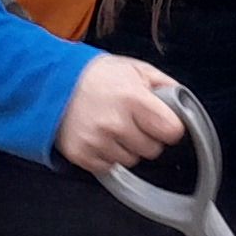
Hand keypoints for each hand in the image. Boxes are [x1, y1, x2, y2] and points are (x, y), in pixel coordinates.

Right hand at [55, 54, 189, 175]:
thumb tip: (184, 103)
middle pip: (152, 150)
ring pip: (132, 160)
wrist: (52, 82)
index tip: (161, 121)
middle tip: (133, 120)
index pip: (171, 131)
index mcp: (133, 99)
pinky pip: (109, 166)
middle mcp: (115, 123)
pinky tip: (99, 136)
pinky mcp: (81, 155)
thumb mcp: (135, 68)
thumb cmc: (97, 75)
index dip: (169, 126)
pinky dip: (107, 155)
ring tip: (113, 126)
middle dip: (147, 137)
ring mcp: (97, 142)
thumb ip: (164, 85)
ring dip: (127, 147)